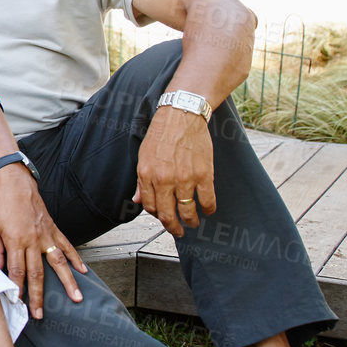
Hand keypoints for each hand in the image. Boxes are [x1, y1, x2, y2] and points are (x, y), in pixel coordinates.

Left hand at [0, 167, 83, 317]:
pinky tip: (82, 271)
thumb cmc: (1, 205)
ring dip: (67, 282)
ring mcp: (46, 235)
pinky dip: (75, 259)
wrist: (15, 183)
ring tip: (76, 298)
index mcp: (15, 240)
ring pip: (58, 263)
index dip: (17, 288)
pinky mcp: (53, 229)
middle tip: (40, 314)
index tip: (18, 303)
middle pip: (37, 273)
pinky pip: (66, 246)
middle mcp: (33, 240)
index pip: (17, 270)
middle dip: (38, 295)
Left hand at [133, 105, 217, 235]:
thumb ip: (141, 181)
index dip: (158, 216)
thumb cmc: (162, 134)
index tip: (164, 218)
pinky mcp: (204, 174)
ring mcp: (185, 178)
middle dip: (173, 228)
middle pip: (168, 215)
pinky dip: (209, 209)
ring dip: (191, 221)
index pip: (151, 207)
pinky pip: (207, 201)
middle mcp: (164, 179)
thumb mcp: (144, 156)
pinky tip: (208, 210)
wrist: (182, 115)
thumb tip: (138, 202)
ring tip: (193, 222)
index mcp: (147, 175)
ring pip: (188, 211)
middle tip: (178, 231)